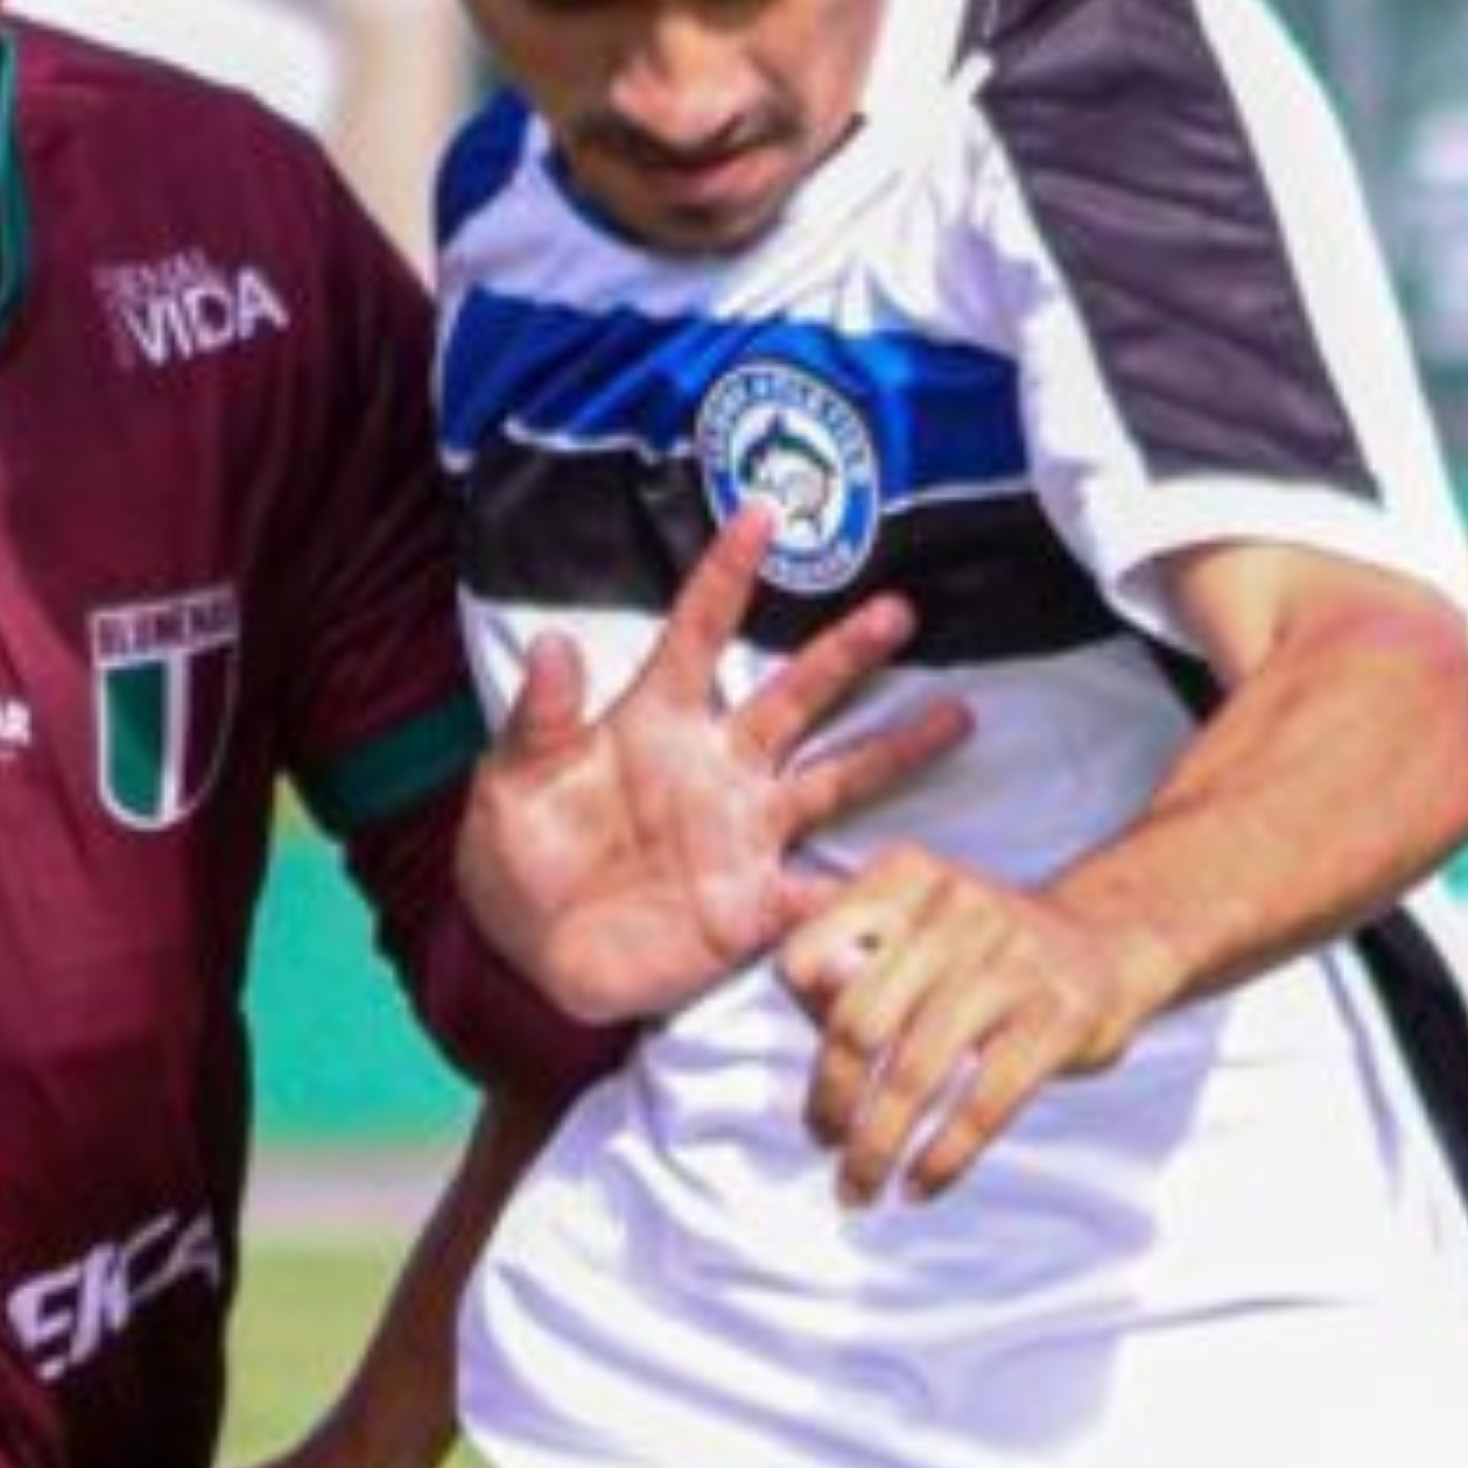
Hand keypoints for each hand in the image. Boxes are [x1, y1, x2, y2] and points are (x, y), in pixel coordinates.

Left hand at [461, 503, 972, 1024]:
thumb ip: (539, 719)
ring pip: (833, 780)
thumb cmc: (519, 852)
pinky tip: (913, 878)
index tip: (763, 514)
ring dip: (891, 752)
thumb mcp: (511, 782)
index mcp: (655, 722)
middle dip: (844, 654)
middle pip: (793, 697)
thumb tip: (553, 644)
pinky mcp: (752, 904)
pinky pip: (820, 897)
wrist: (531, 953)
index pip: (697, 632)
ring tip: (955, 715)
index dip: (728, 574)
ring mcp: (743, 833)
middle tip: (899, 610)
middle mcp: (715, 766)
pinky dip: (864, 893)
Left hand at [782, 852, 1164, 1208]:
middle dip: (832, 1099)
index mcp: (903, 876)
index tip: (815, 1073)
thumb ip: (849, 955)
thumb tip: (807, 995)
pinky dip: (944, 1156)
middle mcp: (955, 907)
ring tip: (859, 1187)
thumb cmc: (981, 951)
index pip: (809, 954)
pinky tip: (920, 1186)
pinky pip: (985, 1101)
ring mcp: (1012, 961)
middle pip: (859, 1022)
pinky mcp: (1060, 1016)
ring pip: (915, 1072)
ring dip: (878, 1145)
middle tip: (824, 1143)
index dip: (798, 1021)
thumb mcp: (914, 927)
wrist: (1108, 942)